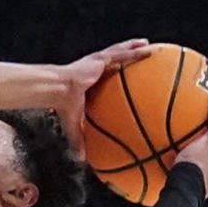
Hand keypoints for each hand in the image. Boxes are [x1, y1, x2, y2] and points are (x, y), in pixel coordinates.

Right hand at [56, 38, 152, 157]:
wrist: (58, 90)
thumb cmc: (64, 105)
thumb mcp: (75, 125)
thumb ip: (81, 139)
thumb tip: (82, 161)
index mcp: (91, 82)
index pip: (107, 78)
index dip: (118, 76)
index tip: (129, 78)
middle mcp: (96, 70)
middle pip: (117, 61)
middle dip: (129, 57)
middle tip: (145, 56)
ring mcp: (99, 62)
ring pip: (121, 53)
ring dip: (135, 49)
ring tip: (149, 46)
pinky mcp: (100, 58)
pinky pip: (122, 54)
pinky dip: (135, 51)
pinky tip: (148, 49)